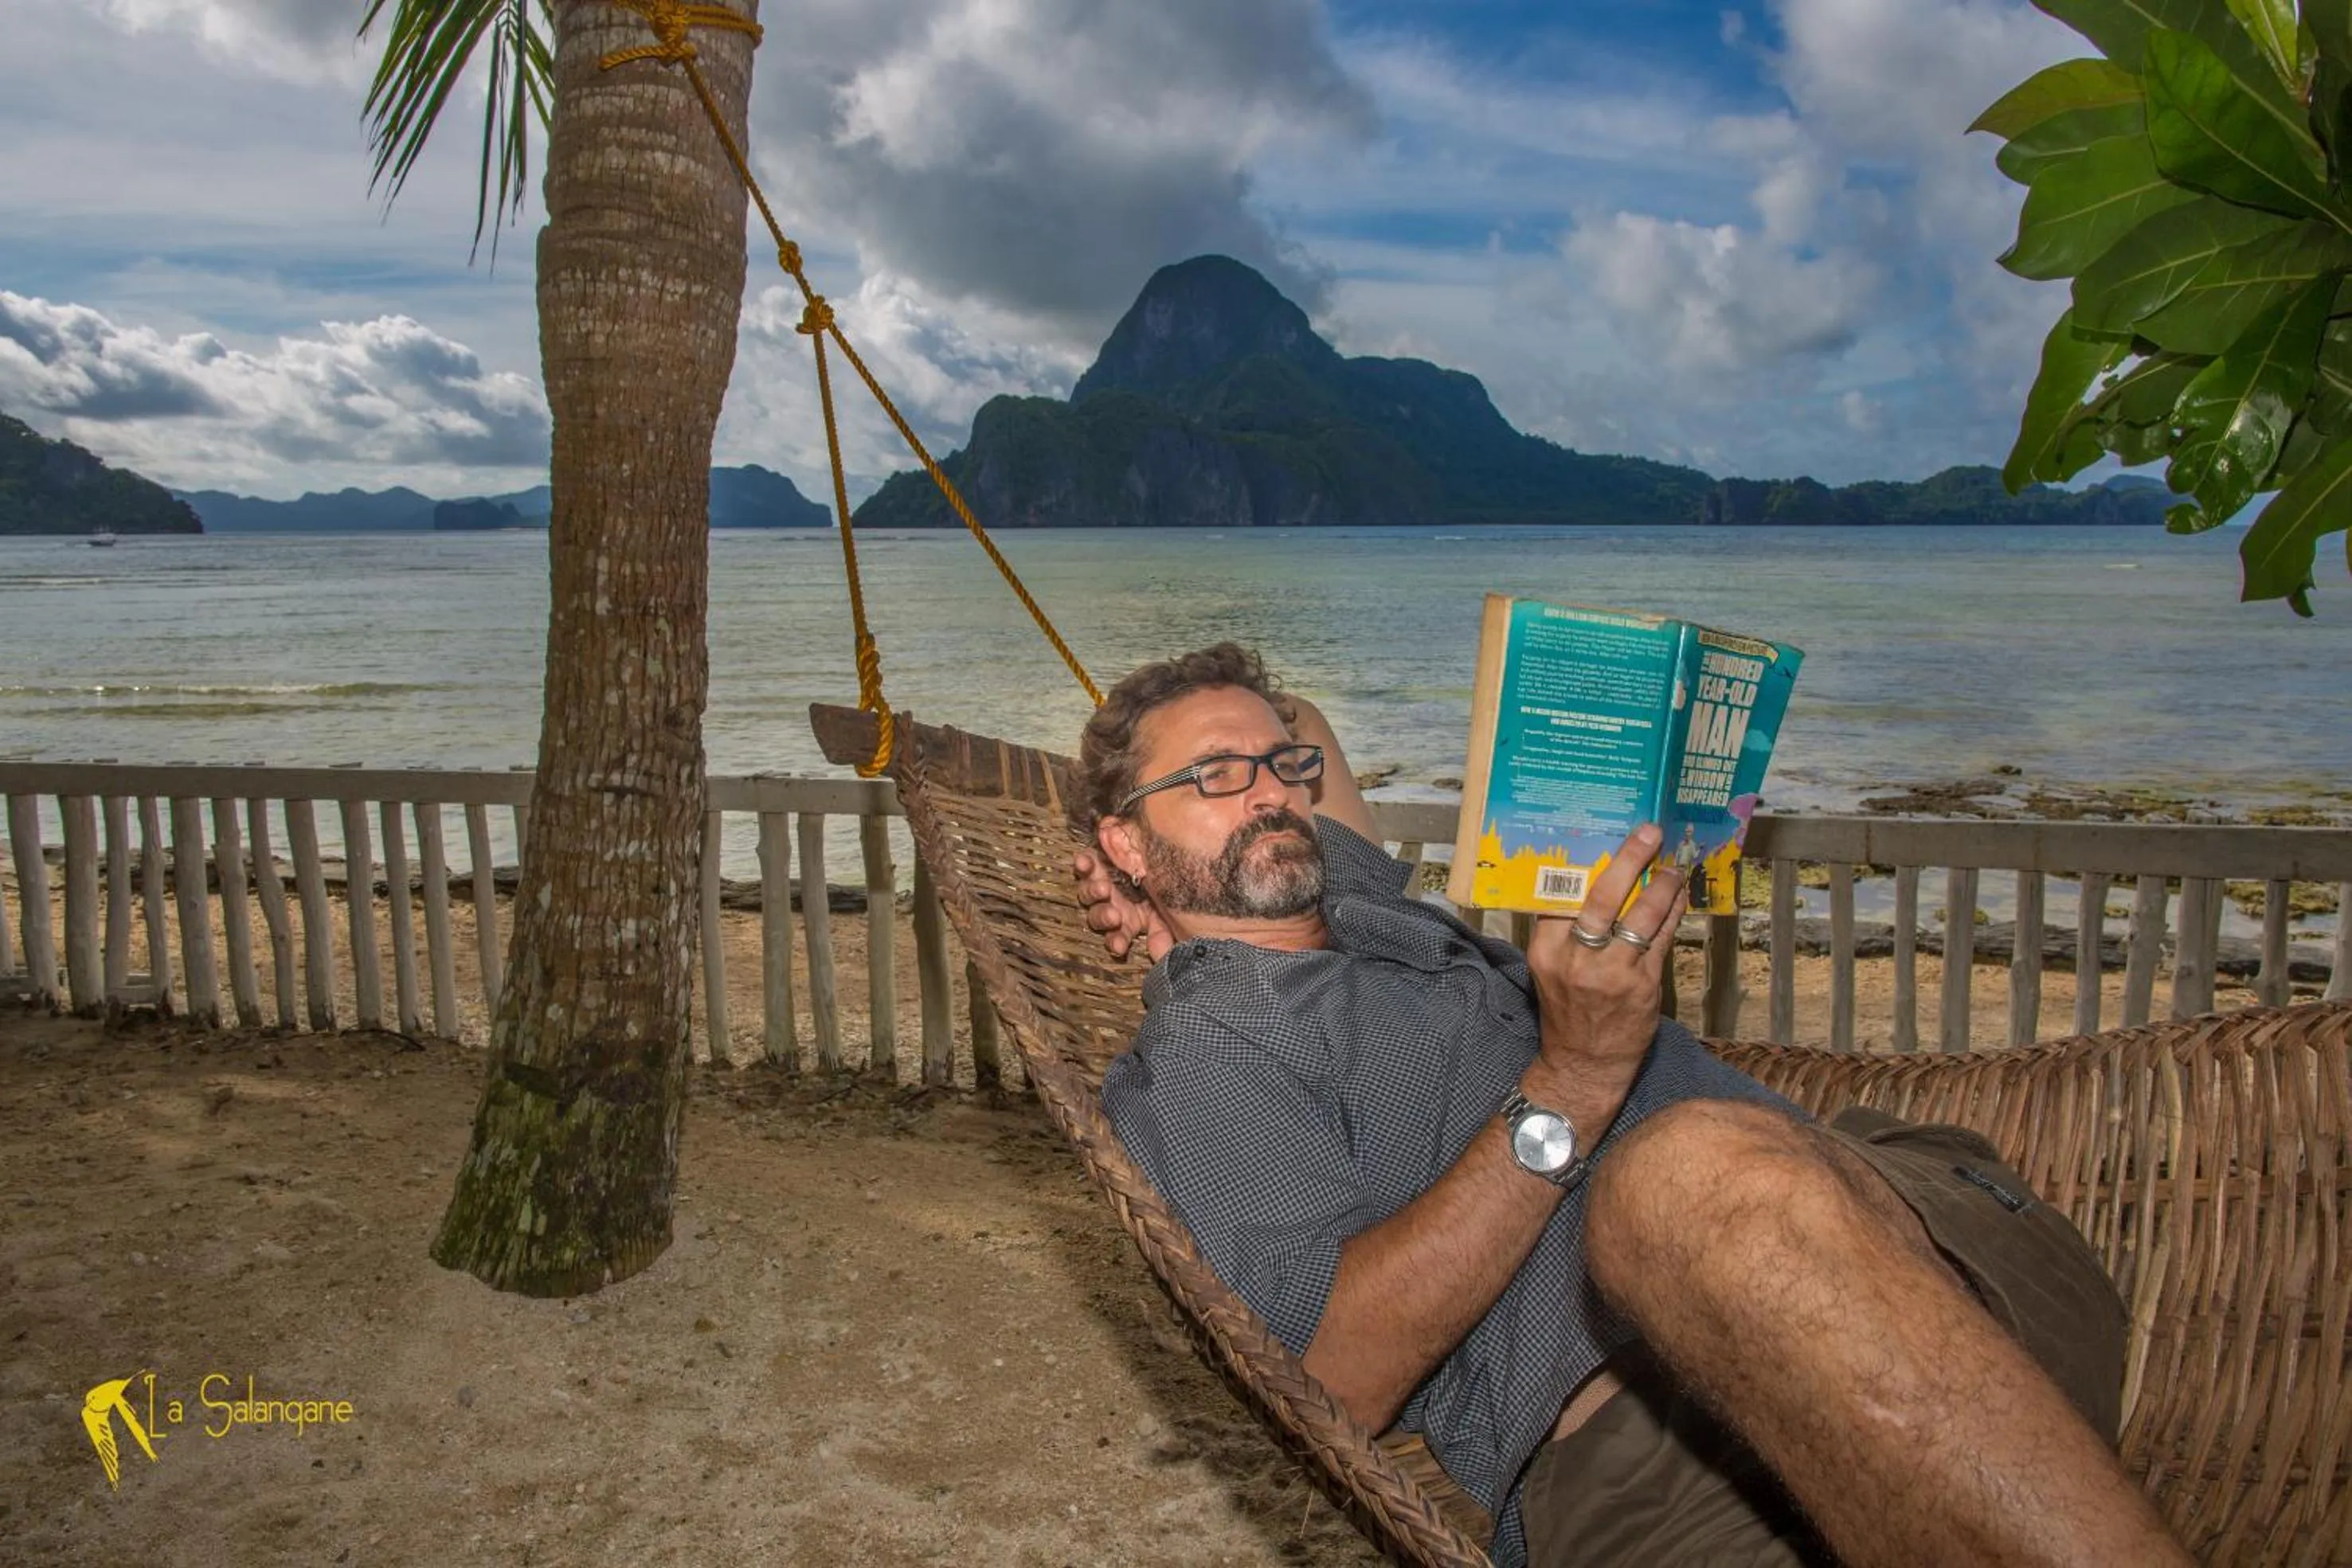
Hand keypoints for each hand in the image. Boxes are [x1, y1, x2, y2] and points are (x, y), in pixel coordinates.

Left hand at [1072, 846, 1173, 963]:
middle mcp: (1109, 905)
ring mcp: (1099, 883)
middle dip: (1105, 917)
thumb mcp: (1164, 913)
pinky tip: (1084, 863)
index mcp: (1125, 922)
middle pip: (1098, 916)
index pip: (1116, 938)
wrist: (1157, 856)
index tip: (1120, 947)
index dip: (1116, 942)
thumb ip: (1161, 933)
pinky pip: (1084, 865)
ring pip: (1088, 893)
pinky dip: (1082, 864)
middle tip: (1114, 916)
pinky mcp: (1094, 862)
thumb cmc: (1161, 888)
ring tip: (1104, 889)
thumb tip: (1161, 953)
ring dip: (1094, 892)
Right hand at [1522, 825, 1688, 1125]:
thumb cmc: (1568, 1011)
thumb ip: (1565, 933)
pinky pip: (1662, 938)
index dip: (1583, 863)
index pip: (1561, 895)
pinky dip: (1672, 914)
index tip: (1601, 836)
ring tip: (1673, 867)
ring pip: (1640, 914)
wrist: (1584, 1065)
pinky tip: (1679, 898)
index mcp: (1546, 950)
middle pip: (1602, 895)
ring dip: (1662, 884)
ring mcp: (1611, 973)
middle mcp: (1576, 958)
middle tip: (1649, 832)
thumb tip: (1591, 883)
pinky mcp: (1642, 986)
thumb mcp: (1552, 969)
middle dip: (1629, 858)